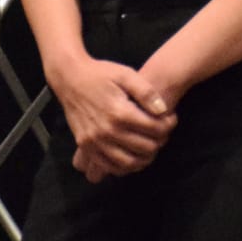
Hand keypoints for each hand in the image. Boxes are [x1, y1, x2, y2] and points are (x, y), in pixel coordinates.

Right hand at [48, 55, 176, 183]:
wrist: (70, 78)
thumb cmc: (101, 74)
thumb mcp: (126, 75)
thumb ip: (146, 92)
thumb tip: (163, 110)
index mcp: (119, 112)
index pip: (154, 128)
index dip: (169, 125)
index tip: (171, 119)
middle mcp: (106, 130)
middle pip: (144, 147)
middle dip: (160, 141)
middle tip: (164, 133)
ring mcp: (94, 141)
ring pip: (128, 162)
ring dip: (145, 158)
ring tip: (152, 146)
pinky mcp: (85, 145)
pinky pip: (107, 165)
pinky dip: (124, 166)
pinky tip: (133, 156)